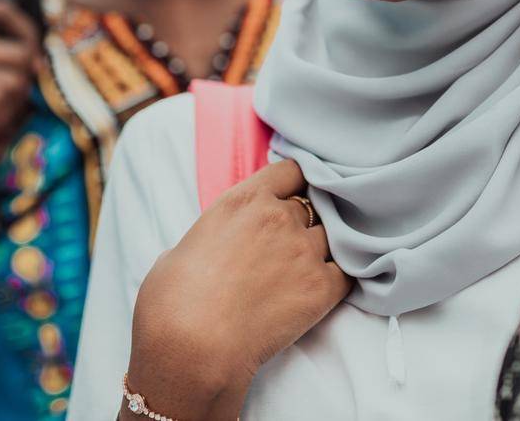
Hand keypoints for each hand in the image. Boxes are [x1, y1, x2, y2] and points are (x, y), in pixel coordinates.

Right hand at [126, 160, 350, 416]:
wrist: (193, 349)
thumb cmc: (172, 304)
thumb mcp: (179, 250)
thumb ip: (210, 237)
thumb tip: (213, 248)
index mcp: (242, 202)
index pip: (290, 170)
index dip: (293, 184)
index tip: (291, 195)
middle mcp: (279, 218)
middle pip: (310, 206)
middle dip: (303, 222)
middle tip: (289, 246)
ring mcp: (304, 251)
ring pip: (331, 236)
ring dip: (321, 249)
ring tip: (305, 271)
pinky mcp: (322, 288)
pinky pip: (348, 272)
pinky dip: (340, 278)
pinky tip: (326, 289)